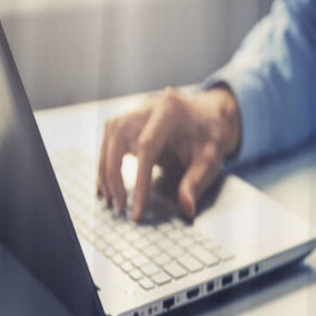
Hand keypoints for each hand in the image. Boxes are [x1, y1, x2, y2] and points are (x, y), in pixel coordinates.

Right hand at [96, 85, 240, 220]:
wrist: (209, 116)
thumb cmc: (210, 137)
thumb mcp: (210, 160)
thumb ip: (196, 183)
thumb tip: (187, 210)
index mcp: (171, 110)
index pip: (147, 146)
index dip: (139, 179)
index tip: (137, 208)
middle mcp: (149, 105)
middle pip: (119, 137)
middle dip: (115, 175)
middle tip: (120, 206)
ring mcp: (136, 110)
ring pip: (109, 137)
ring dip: (105, 169)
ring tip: (110, 198)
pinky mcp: (129, 119)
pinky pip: (110, 139)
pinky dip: (106, 162)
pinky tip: (106, 184)